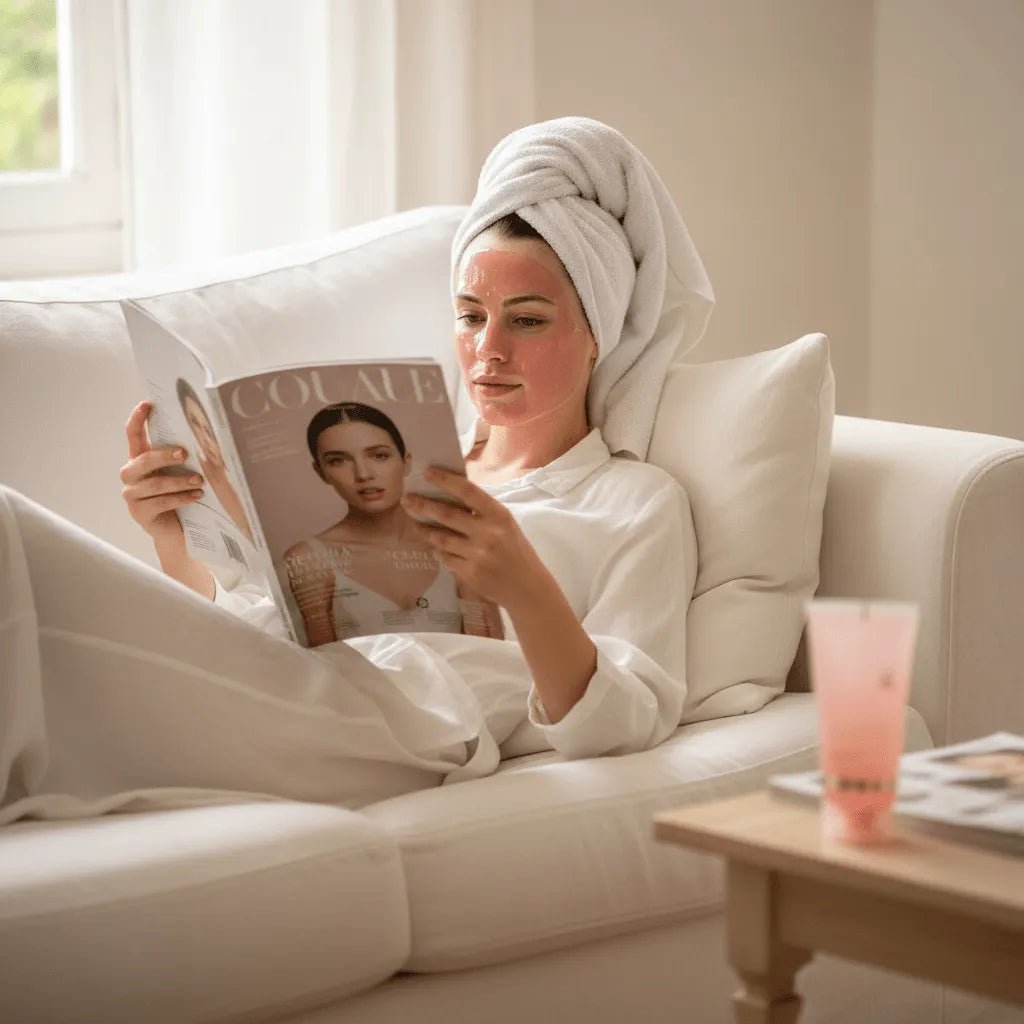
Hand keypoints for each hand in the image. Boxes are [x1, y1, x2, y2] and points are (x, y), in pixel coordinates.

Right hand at [119, 400, 203, 547]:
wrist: (176, 529)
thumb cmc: (178, 494)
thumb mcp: (178, 472)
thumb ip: (181, 456)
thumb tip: (206, 437)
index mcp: (139, 459)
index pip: (133, 435)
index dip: (137, 418)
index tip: (147, 403)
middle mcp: (131, 475)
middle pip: (144, 459)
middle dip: (165, 455)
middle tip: (185, 453)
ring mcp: (132, 495)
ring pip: (155, 484)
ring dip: (180, 481)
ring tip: (200, 481)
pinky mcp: (139, 513)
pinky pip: (161, 502)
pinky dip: (181, 498)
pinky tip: (197, 496)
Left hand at [401, 466, 548, 612]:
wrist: (527, 587)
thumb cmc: (516, 550)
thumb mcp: (506, 525)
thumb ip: (483, 512)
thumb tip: (451, 496)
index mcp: (499, 515)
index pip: (467, 491)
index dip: (445, 480)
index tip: (427, 472)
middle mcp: (488, 533)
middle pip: (447, 514)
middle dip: (423, 505)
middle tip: (406, 499)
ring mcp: (477, 554)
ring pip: (441, 538)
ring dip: (424, 530)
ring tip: (415, 524)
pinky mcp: (469, 573)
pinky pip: (445, 558)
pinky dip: (438, 552)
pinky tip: (436, 548)